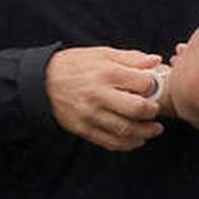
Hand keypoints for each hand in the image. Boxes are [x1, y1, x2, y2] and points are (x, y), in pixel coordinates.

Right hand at [46, 47, 164, 151]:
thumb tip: (156, 61)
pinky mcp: (84, 129)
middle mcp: (99, 95)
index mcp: (106, 73)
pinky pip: (111, 142)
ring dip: (146, 132)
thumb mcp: (102, 54)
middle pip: (136, 109)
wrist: (42, 82)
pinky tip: (137, 140)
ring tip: (154, 129)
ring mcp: (91, 115)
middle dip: (153, 112)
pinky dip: (128, 144)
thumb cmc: (75, 65)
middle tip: (156, 110)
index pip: (142, 83)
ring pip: (125, 130)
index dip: (154, 86)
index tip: (155, 88)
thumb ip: (130, 58)